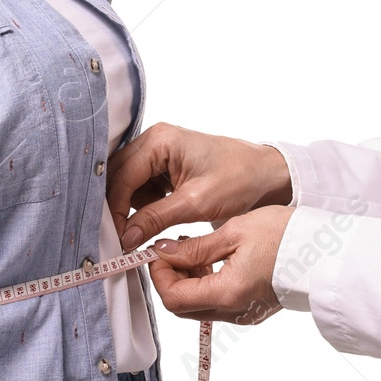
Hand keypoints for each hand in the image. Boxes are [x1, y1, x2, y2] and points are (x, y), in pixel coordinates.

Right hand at [108, 122, 291, 249]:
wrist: (265, 174)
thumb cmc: (238, 179)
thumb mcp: (196, 203)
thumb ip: (157, 218)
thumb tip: (126, 237)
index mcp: (160, 140)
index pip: (122, 176)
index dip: (115, 210)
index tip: (116, 239)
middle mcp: (155, 140)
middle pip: (119, 177)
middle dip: (118, 209)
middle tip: (120, 240)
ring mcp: (159, 152)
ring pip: (128, 184)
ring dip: (130, 209)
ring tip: (138, 234)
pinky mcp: (165, 165)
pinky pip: (142, 187)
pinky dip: (143, 206)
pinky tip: (151, 222)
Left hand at [149, 205, 294, 323]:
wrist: (324, 250)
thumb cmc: (286, 235)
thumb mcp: (234, 232)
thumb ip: (194, 247)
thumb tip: (164, 251)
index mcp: (228, 293)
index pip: (173, 298)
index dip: (158, 275)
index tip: (158, 251)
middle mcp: (234, 311)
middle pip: (181, 307)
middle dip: (169, 279)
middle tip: (171, 250)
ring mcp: (244, 314)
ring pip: (197, 307)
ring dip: (186, 281)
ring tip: (194, 250)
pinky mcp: (251, 309)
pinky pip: (216, 303)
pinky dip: (205, 284)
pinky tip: (212, 260)